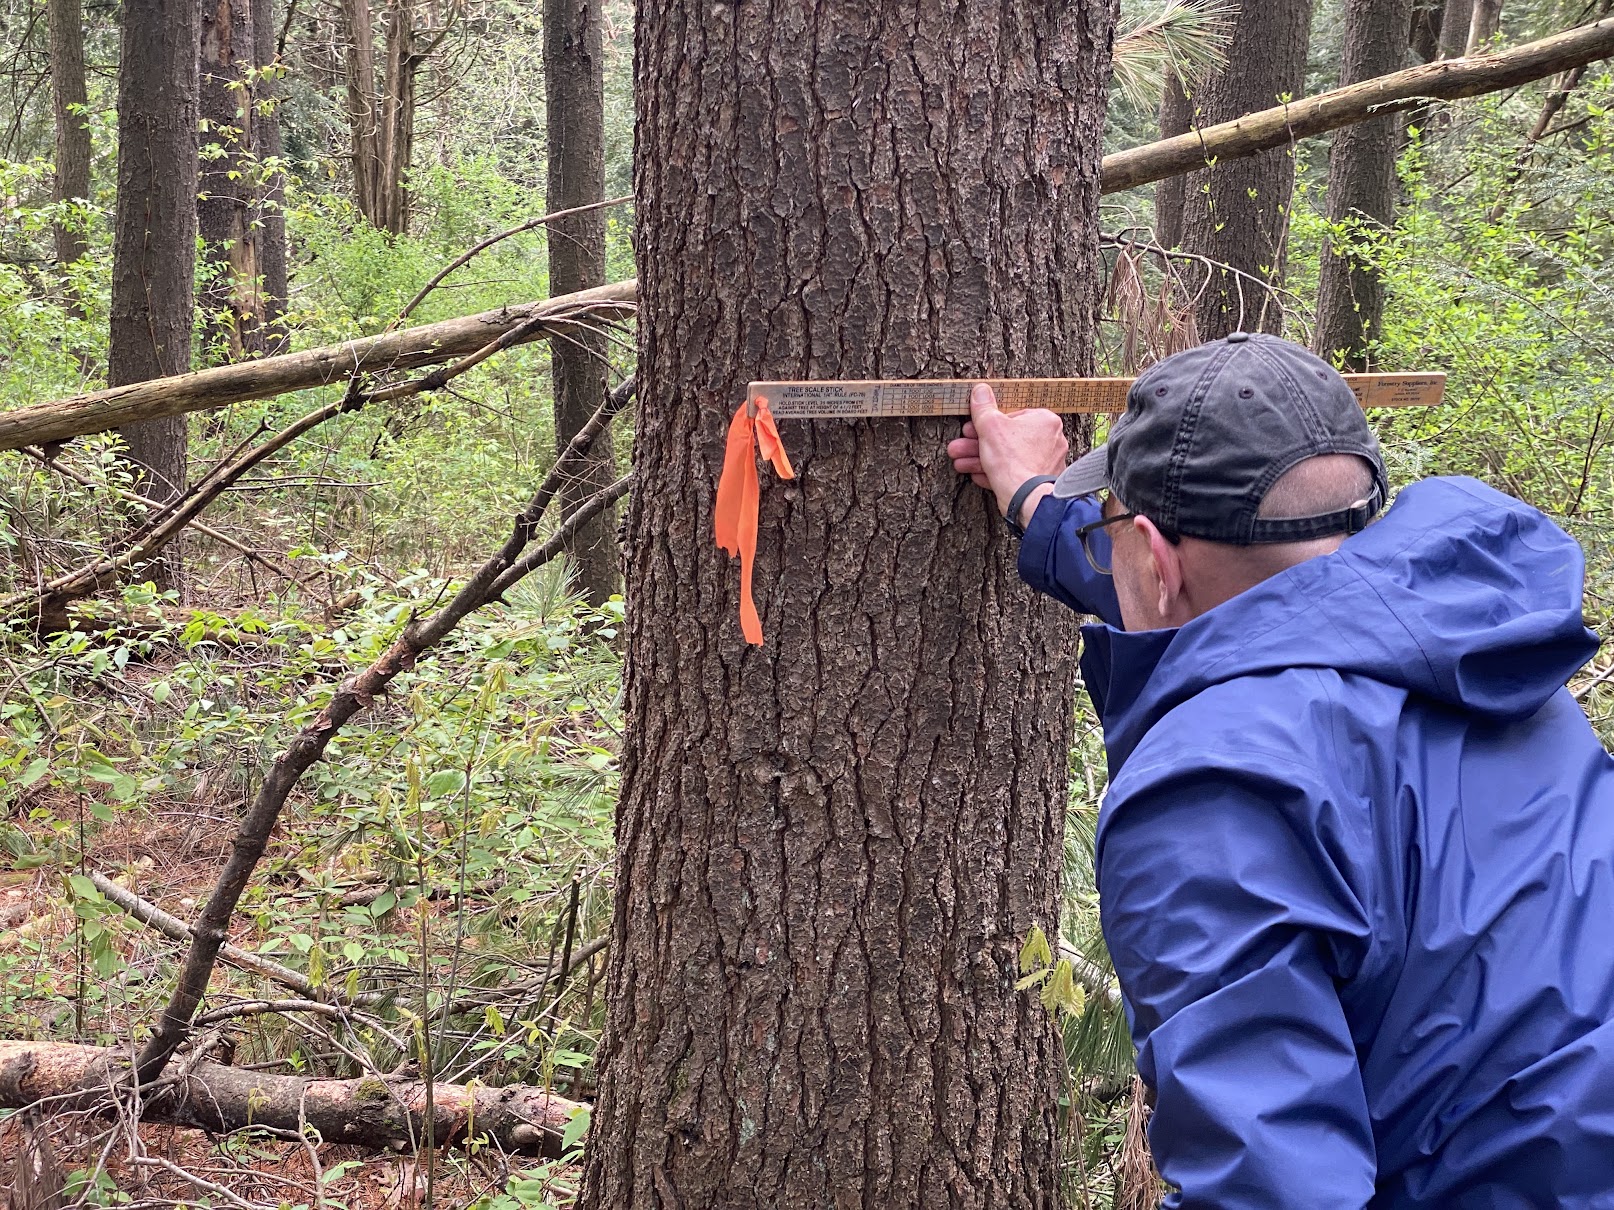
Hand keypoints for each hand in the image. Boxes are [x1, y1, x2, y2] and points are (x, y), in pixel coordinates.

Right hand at [948, 382, 1067, 519]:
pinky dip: (996, 473)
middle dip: (979, 444)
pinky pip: (1015, 473)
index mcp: (1044, 420)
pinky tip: (978, 475)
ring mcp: (1048, 462)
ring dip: (982, 459)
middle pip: (1007, 438)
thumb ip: (984, 407)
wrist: (1025, 498)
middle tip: (960, 447)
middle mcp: (1051, 440)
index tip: (970, 430)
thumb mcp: (990, 426)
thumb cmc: (1012, 460)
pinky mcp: (1041, 481)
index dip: (986, 423)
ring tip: (961, 463)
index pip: (1012, 416)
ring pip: (1009, 457)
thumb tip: (980, 390)